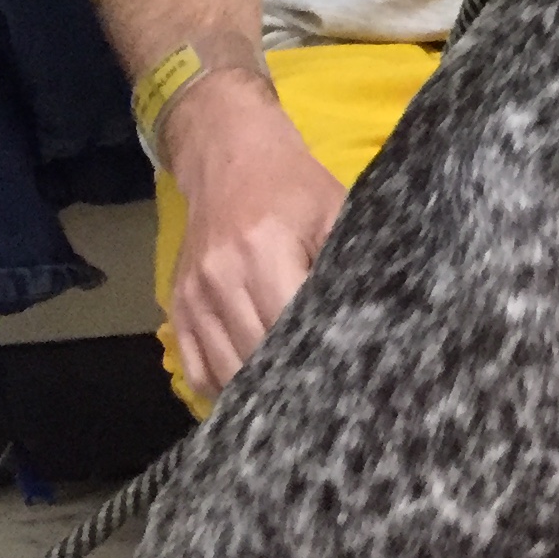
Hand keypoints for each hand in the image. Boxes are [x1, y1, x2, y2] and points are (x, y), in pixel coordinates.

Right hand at [160, 73, 342, 395]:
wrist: (228, 155)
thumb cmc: (293, 185)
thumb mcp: (335, 211)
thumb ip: (352, 261)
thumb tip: (381, 317)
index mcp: (263, 251)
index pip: (289, 326)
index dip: (320, 357)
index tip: (350, 376)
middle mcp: (220, 279)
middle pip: (256, 357)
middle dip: (293, 382)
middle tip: (330, 399)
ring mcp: (193, 296)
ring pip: (225, 371)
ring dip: (259, 392)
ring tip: (296, 402)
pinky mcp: (177, 306)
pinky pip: (196, 368)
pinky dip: (223, 388)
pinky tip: (255, 393)